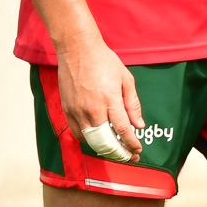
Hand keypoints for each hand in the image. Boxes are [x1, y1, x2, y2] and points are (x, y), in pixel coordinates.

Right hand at [57, 37, 144, 162]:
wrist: (77, 49)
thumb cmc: (104, 61)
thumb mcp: (126, 79)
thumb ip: (133, 104)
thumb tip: (139, 125)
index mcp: (110, 100)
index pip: (123, 130)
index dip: (132, 144)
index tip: (138, 151)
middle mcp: (93, 109)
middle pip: (106, 142)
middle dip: (120, 153)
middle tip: (129, 157)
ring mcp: (77, 111)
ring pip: (91, 141)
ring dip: (105, 150)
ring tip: (116, 151)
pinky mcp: (67, 110)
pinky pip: (78, 133)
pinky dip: (89, 141)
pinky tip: (98, 140)